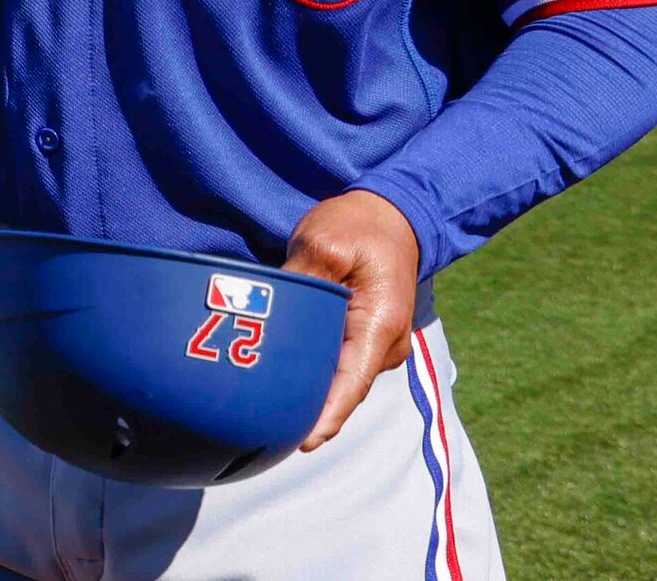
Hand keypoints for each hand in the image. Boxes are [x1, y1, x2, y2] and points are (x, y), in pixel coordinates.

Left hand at [282, 188, 421, 449]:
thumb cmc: (359, 225)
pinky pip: (339, 363)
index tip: (304, 442)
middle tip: (264, 428)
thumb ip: (301, 282)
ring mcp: (378, 343)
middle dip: (309, 409)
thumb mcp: (324, 242)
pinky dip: (315, 372)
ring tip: (268, 412)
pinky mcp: (366, 337)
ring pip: (340, 377)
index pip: (353, 382)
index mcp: (380, 323)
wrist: (393, 213)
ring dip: (311, 391)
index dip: (328, 415)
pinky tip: (283, 382)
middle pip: (343, 388)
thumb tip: (274, 313)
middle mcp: (385, 343)